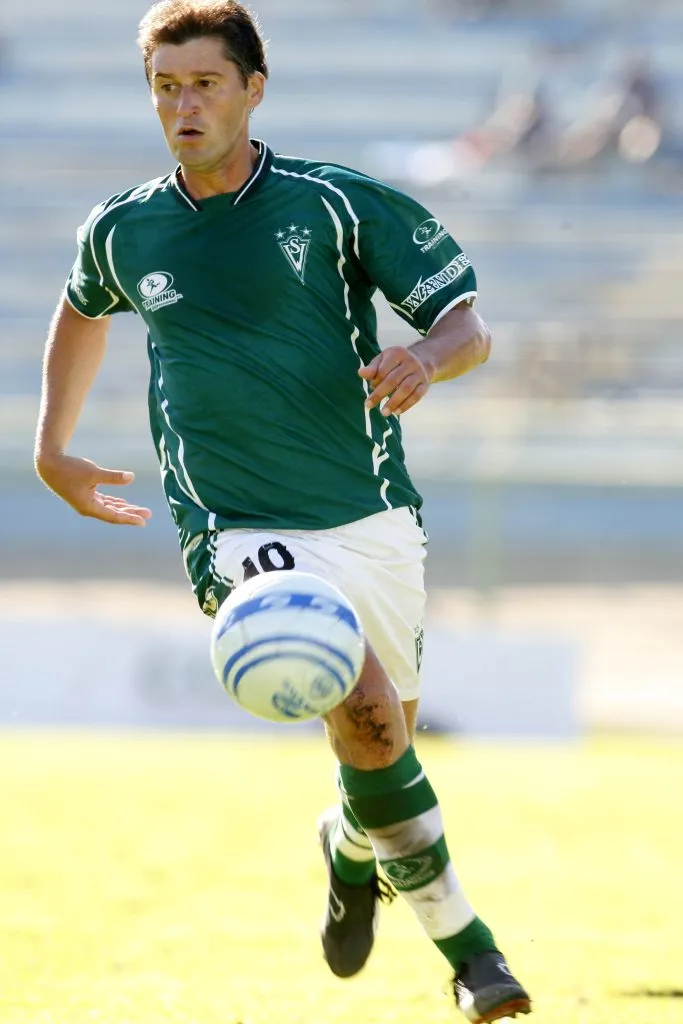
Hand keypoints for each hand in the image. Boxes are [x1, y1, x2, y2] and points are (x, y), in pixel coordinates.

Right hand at [36, 453, 151, 526]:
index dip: (129, 518)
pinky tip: (124, 503)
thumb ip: (113, 477)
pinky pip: (104, 502)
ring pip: (110, 508)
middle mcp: (88, 508)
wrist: (49, 464)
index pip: (114, 516)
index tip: (143, 521)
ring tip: (140, 511)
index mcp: (89, 507)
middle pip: (114, 514)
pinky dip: (114, 503)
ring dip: (125, 508)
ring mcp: (87, 502)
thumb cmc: (70, 468)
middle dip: (131, 514)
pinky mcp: (86, 495)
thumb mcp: (93, 472)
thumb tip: (131, 477)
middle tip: (148, 515)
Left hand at [358, 346, 431, 416]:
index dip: (376, 380)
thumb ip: (372, 368)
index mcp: (397, 353)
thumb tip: (360, 373)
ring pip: (406, 389)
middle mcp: (410, 362)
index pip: (383, 370)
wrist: (421, 361)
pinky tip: (396, 412)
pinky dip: (406, 405)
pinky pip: (416, 396)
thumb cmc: (395, 363)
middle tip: (368, 405)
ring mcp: (419, 374)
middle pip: (393, 380)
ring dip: (393, 402)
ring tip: (383, 413)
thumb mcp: (383, 360)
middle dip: (379, 394)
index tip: (371, 386)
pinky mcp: (425, 385)